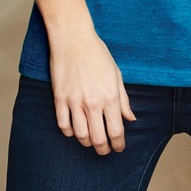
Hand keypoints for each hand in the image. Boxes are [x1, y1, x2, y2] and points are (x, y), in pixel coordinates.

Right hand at [48, 26, 135, 154]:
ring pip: (80, 135)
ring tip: (91, 142)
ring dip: (87, 142)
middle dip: (103, 149)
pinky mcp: (59, 98)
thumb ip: (123, 100)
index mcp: (110, 96)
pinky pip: (63, 124)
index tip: (119, 148)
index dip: (118, 144)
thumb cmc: (98, 54)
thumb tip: (130, 119)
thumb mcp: (117, 75)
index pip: (116, 131)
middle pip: (98, 138)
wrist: (73, 39)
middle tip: (105, 151)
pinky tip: (74, 131)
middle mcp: (93, 102)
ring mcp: (74, 101)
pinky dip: (69, 132)